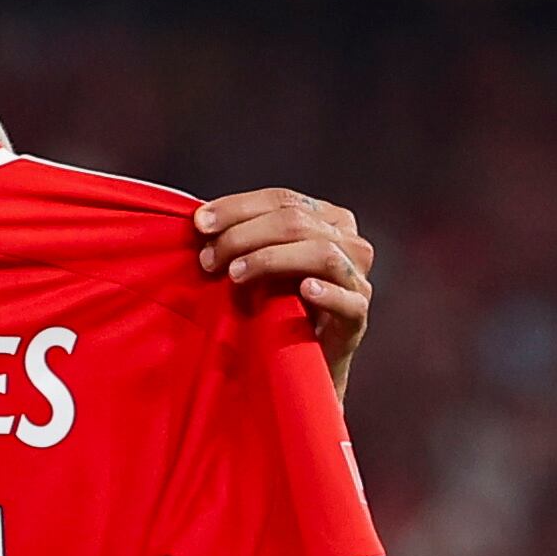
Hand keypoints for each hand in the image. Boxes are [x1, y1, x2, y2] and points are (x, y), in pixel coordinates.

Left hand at [195, 189, 375, 385]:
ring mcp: (357, 278)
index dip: (238, 207)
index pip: (282, 199)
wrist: (298, 356)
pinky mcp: (357, 316)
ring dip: (272, 259)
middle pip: (297, 222)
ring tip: (236, 274)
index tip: (199, 223)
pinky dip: (326, 292)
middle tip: (209, 259)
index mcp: (327, 218)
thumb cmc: (275, 301)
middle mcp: (349, 241)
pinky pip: (349, 300)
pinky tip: (303, 290)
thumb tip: (199, 219)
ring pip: (322, 253)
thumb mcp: (259, 260)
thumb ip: (241, 236)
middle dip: (244, 236)